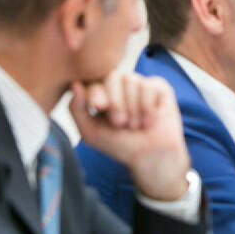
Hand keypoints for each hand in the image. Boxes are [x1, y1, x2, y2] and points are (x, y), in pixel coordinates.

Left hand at [69, 71, 189, 201]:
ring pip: (132, 80)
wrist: (149, 157)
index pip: (94, 81)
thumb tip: (75, 84)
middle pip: (113, 76)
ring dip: (133, 109)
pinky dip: (147, 108)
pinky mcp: (159, 87)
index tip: (98, 107)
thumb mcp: (91, 132)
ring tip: (135, 125)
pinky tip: (149, 121)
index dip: (96, 92)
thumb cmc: (120, 145)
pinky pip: (149, 86)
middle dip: (116, 102)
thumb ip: (77, 109)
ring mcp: (140, 84)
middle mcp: (120, 85)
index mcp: (102, 93)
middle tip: (120, 123)